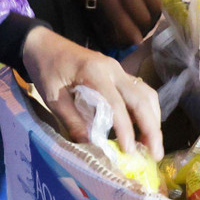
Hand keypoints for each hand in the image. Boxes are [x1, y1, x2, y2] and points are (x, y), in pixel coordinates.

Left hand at [21, 26, 163, 159]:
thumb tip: (92, 146)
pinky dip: (147, 111)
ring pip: (146, 94)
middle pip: (142, 98)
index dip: (126, 129)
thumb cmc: (47, 70)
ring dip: (153, 119)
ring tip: (152, 145)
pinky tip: (144, 128)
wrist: (44, 45)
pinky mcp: (119, 74)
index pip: (116, 104)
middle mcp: (113, 69)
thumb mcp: (53, 98)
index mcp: (95, 73)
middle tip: (156, 154)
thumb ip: (73, 120)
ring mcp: (119, 70)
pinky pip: (140, 92)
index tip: (130, 152)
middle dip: (152, 127)